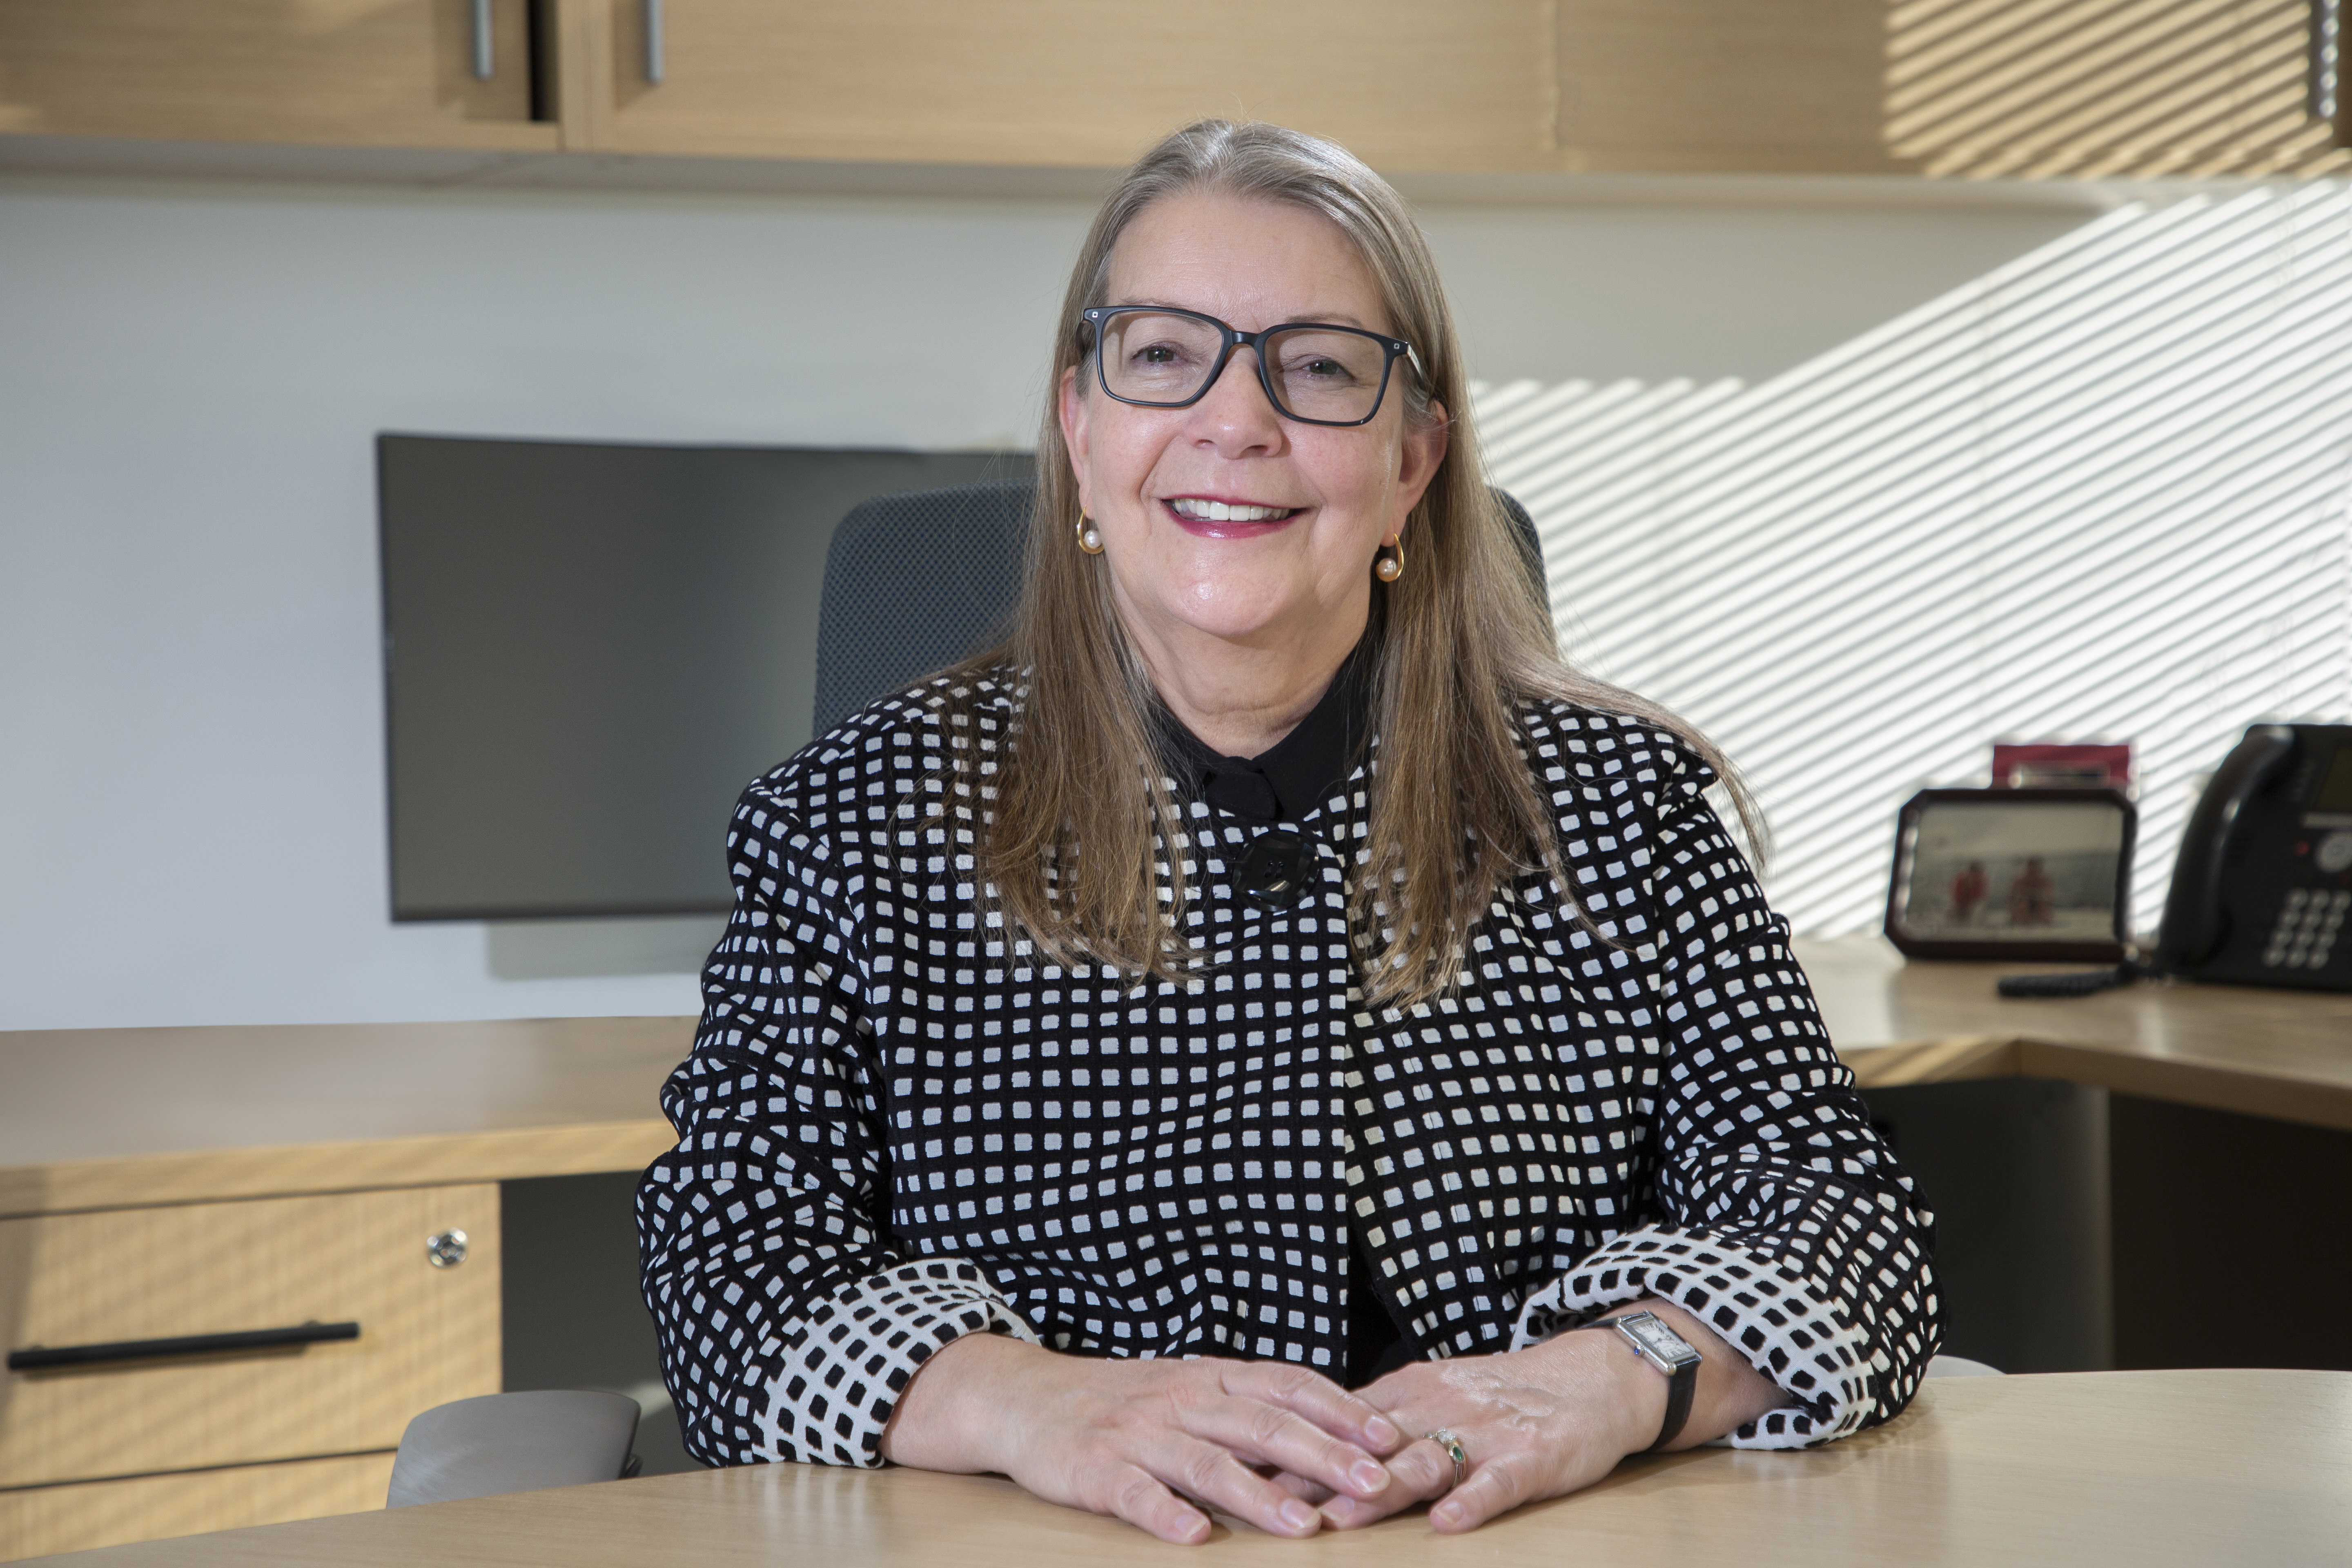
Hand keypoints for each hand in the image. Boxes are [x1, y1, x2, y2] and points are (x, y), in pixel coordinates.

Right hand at [878, 1332, 1403, 1543]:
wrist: (1027, 1396)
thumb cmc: (1125, 1399)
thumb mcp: (1191, 1388)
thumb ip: (1250, 1408)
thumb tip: (1333, 1435)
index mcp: (1211, 1377)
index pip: (1289, 1385)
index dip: (1341, 1409)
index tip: (1390, 1435)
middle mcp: (1181, 1399)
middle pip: (1262, 1425)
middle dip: (1325, 1455)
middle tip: (1377, 1483)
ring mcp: (1138, 1433)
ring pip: (1208, 1462)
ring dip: (1260, 1497)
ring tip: (1306, 1527)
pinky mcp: (1095, 1469)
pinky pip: (1135, 1493)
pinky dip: (1165, 1514)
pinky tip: (1194, 1537)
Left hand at [1308, 1298, 1791, 1533]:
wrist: (1588, 1376)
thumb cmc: (1500, 1393)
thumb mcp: (1431, 1394)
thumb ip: (1375, 1419)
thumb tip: (1300, 1445)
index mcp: (1408, 1390)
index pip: (1337, 1417)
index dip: (1289, 1443)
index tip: (1240, 1463)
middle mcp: (1438, 1406)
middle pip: (1369, 1444)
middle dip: (1318, 1475)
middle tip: (1269, 1503)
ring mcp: (1484, 1431)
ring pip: (1424, 1461)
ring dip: (1380, 1491)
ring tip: (1339, 1520)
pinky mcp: (1530, 1456)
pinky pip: (1497, 1481)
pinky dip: (1472, 1499)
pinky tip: (1448, 1522)